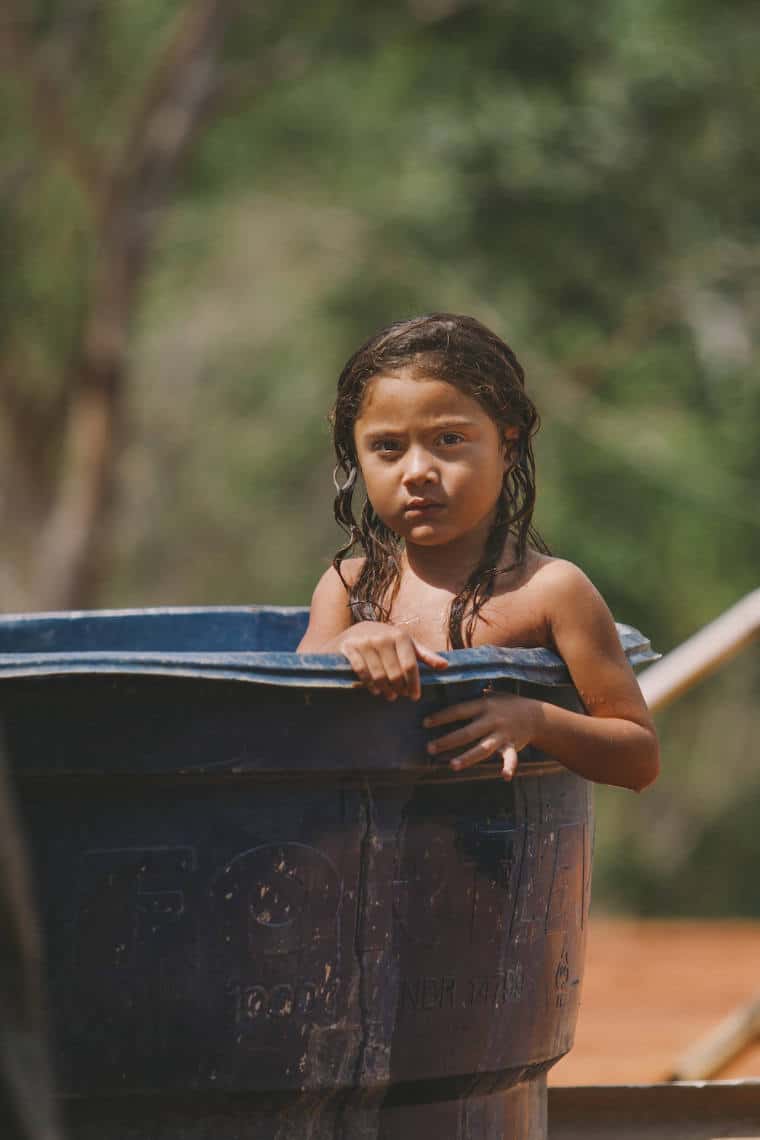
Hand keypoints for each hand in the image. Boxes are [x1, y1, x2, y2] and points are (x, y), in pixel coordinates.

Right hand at [338, 621, 447, 700]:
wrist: (353, 633)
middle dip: (399, 689)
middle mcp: (382, 637)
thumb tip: (445, 666)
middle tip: (399, 696)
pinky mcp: (349, 648)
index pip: (410, 666)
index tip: (414, 696)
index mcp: (400, 636)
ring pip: (378, 676)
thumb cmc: (386, 641)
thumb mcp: (406, 644)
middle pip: (395, 674)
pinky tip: (375, 690)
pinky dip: (369, 685)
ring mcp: (365, 643)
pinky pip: (362, 673)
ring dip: (385, 690)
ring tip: (389, 695)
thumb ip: (425, 655)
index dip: (413, 684)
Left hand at [423, 691, 541, 779]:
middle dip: (447, 741)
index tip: (425, 723)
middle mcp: (492, 720)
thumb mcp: (490, 694)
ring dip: (468, 757)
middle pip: (467, 732)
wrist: (535, 714)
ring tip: (452, 765)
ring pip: (483, 748)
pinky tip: (504, 776)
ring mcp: (502, 734)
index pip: (459, 711)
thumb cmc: (506, 704)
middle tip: (429, 748)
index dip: (442, 717)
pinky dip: (509, 767)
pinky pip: (511, 758)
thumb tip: (447, 690)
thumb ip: (471, 697)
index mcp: (484, 705)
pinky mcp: (513, 746)